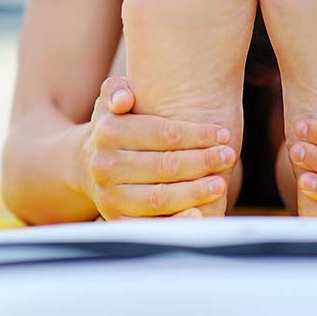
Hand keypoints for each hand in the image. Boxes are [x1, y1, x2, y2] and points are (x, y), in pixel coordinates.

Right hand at [84, 76, 235, 219]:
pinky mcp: (116, 219)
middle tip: (229, 156)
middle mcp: (105, 165)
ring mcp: (109, 195)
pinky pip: (150, 225)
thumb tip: (123, 101)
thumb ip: (116, 90)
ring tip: (220, 183)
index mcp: (108, 131)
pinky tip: (199, 214)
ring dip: (194, 192)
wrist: (87, 163)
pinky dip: (175, 222)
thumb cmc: (115, 126)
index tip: (223, 134)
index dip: (196, 135)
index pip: (162, 133)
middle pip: (164, 166)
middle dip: (202, 161)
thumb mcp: (109, 101)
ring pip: (159, 197)